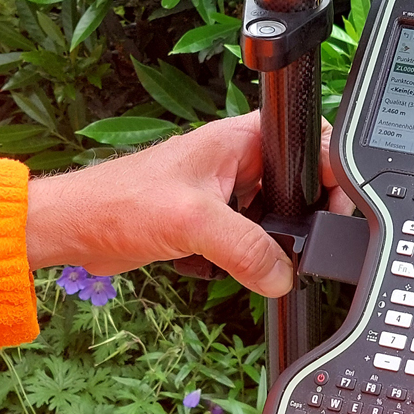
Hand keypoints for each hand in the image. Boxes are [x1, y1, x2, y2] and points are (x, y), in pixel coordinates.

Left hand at [23, 111, 351, 296]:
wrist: (74, 230)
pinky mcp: (209, 220)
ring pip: (273, 217)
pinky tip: (235, 268)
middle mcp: (235, 160)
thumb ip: (246, 247)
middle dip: (302, 216)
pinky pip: (247, 239)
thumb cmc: (117, 203)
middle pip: (296, 184)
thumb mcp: (192, 223)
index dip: (331, 169)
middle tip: (305, 243)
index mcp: (237, 139)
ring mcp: (223, 191)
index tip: (339, 205)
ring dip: (271, 242)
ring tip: (263, 259)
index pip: (307, 140)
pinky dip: (246, 257)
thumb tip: (283, 274)